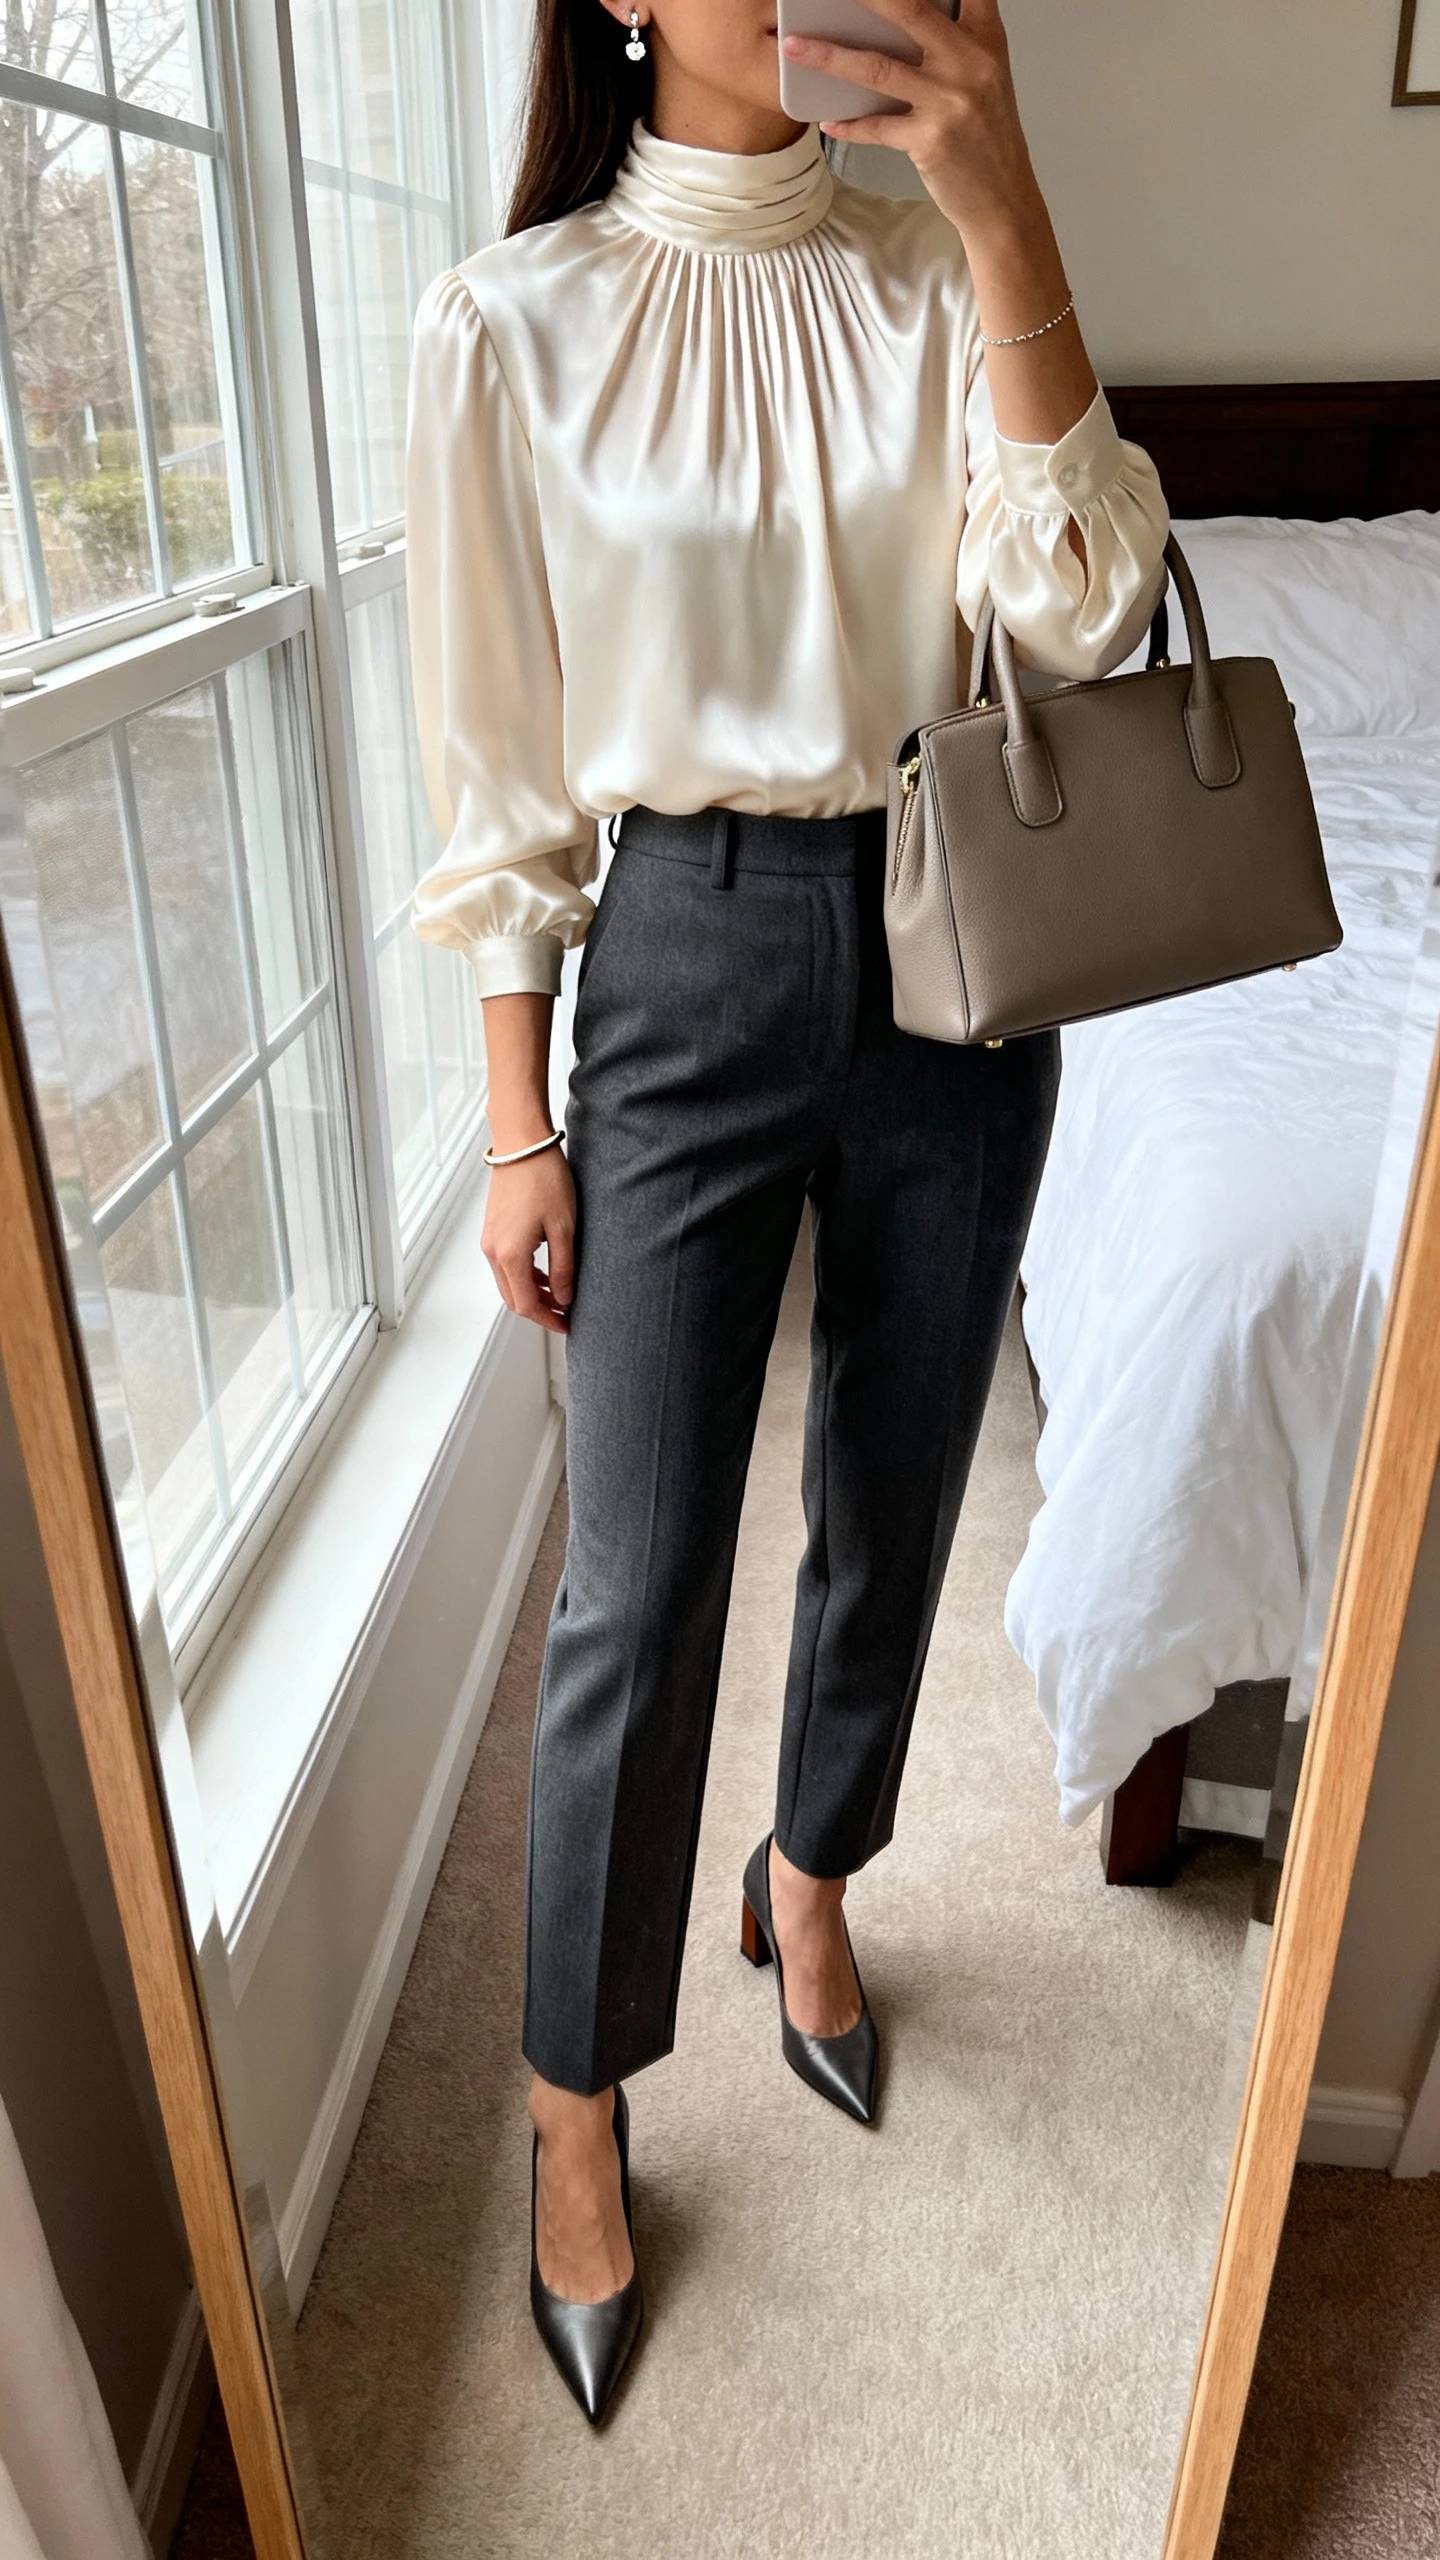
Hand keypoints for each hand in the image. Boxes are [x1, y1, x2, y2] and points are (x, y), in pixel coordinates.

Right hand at [483, 1145, 575, 1335]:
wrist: (522, 1144)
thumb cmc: (545, 1179)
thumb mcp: (564, 1227)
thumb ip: (563, 1268)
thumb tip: (563, 1299)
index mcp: (510, 1255)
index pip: (526, 1305)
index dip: (548, 1320)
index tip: (569, 1325)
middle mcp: (493, 1252)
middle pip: (513, 1298)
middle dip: (539, 1310)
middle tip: (566, 1314)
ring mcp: (489, 1241)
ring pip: (508, 1283)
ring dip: (532, 1293)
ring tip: (560, 1294)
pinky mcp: (492, 1230)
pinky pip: (505, 1265)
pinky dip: (524, 1276)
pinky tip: (546, 1272)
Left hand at [781, 0, 1041, 251]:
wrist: (1002, 197)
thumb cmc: (987, 134)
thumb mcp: (984, 73)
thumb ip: (953, 38)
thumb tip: (896, 16)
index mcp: (985, 38)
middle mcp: (970, 63)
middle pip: (908, 10)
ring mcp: (948, 103)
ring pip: (877, 68)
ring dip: (828, 56)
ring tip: (794, 46)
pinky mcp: (929, 141)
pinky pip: (876, 127)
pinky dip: (848, 125)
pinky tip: (828, 119)